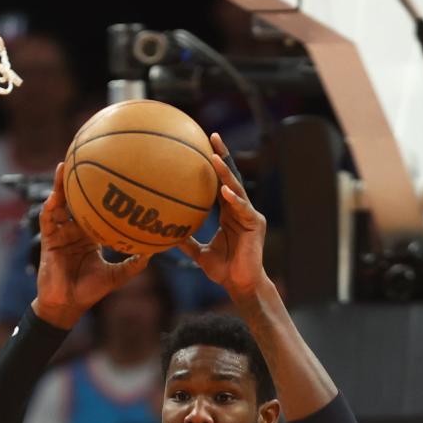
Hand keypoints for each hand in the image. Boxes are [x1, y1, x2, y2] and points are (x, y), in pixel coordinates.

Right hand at [33, 162, 149, 327]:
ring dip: (60, 185)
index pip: (95, 209)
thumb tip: (154, 252)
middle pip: (76, 200)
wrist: (68, 305)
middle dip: (79, 179)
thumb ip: (133, 264)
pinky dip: (50, 207)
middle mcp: (75, 231)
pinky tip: (54, 196)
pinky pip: (48, 219)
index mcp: (90, 236)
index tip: (112, 175)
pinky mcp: (49, 240)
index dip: (101, 194)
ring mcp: (60, 233)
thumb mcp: (116, 277)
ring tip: (64, 164)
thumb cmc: (90, 292)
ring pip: (59, 204)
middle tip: (87, 155)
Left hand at [179, 134, 267, 297]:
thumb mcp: (199, 254)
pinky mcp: (256, 224)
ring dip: (226, 173)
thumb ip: (187, 242)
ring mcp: (249, 215)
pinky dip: (234, 200)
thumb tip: (166, 236)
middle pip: (230, 177)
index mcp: (228, 212)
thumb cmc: (223, 271)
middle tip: (212, 136)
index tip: (202, 145)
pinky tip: (225, 192)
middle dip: (222, 156)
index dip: (213, 164)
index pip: (219, 182)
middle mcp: (239, 208)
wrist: (240, 285)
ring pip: (236, 189)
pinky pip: (243, 209)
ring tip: (215, 158)